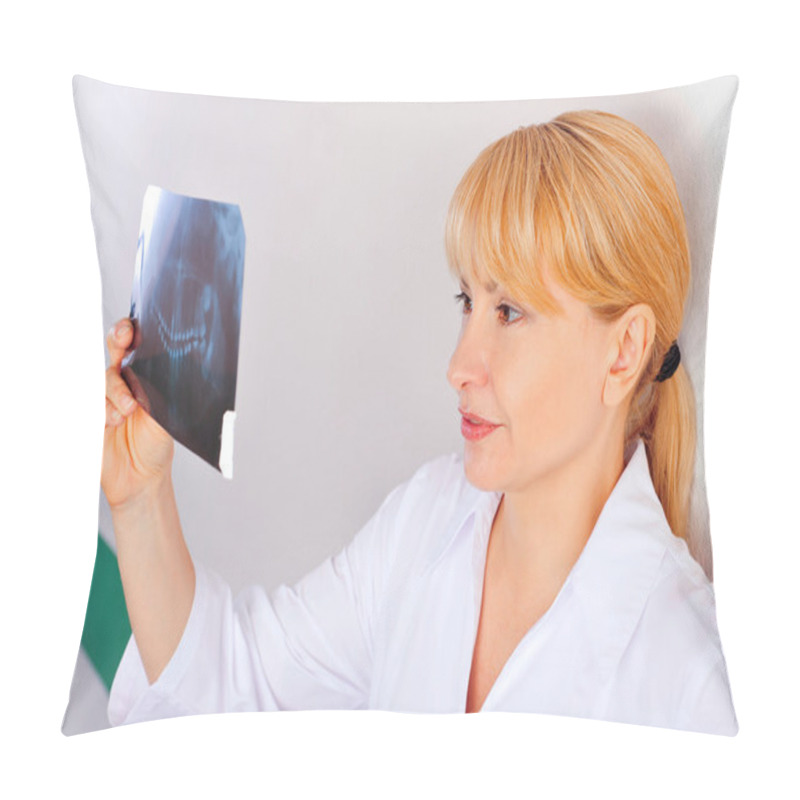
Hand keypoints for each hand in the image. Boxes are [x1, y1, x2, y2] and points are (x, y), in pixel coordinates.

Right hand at [102, 318, 173, 508]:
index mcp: (142, 379)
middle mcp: (121, 385)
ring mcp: (103, 400)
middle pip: (113, 358)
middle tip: (124, 345)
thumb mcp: (167, 419)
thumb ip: (162, 396)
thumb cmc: (156, 445)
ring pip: (102, 382)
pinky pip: (90, 404)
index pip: (132, 348)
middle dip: (118, 348)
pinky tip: (112, 422)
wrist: (142, 477)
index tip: (130, 330)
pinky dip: (101, 410)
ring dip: (115, 394)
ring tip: (127, 412)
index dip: (127, 333)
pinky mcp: (89, 417)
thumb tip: (170, 374)